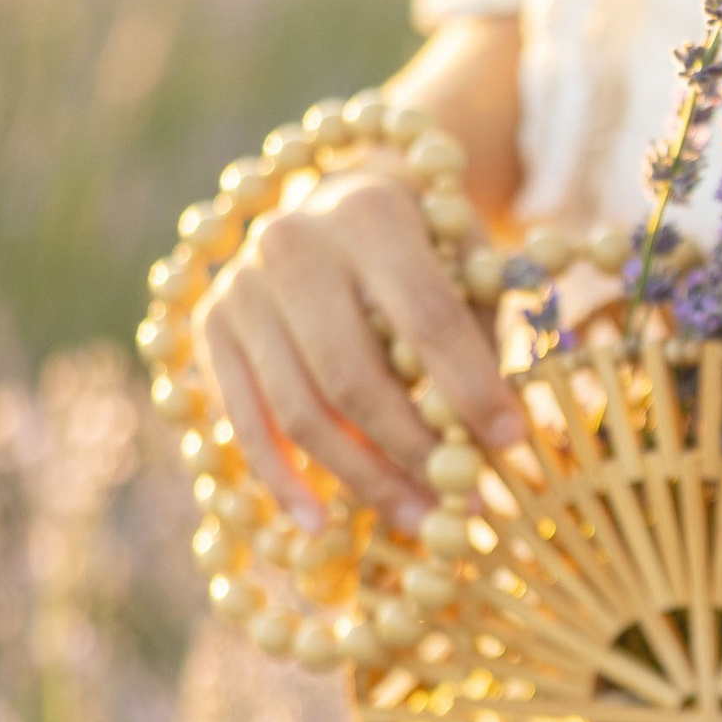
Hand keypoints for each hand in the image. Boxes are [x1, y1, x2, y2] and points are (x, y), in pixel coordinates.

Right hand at [195, 167, 525, 531]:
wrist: (333, 197)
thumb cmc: (426, 244)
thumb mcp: (466, 257)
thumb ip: (481, 329)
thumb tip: (497, 435)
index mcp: (372, 213)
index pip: (429, 318)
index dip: (472, 388)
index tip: (511, 443)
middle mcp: (293, 243)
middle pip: (354, 376)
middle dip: (415, 450)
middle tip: (467, 504)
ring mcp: (241, 288)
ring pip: (301, 411)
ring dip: (364, 479)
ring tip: (420, 520)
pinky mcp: (210, 328)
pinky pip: (244, 422)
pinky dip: (281, 480)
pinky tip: (319, 524)